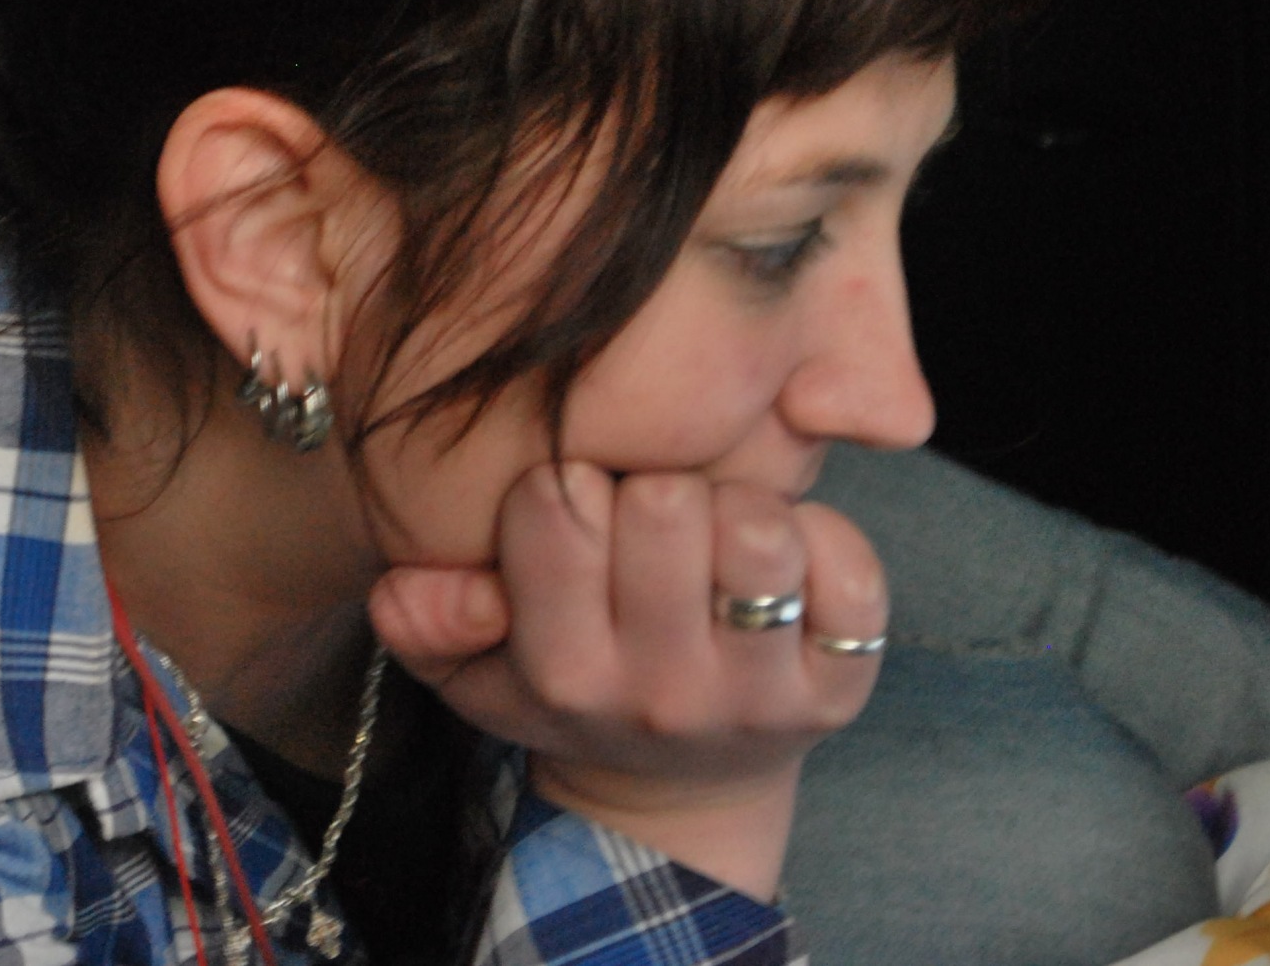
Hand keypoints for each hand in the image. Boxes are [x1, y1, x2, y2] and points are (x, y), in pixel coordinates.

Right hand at [367, 461, 888, 895]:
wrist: (680, 788)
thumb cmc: (569, 689)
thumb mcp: (471, 668)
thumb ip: (420, 617)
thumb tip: (425, 581)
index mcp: (562, 673)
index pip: (553, 506)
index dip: (566, 480)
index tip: (578, 509)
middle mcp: (661, 693)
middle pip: (662, 503)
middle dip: (655, 485)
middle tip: (651, 518)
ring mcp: (758, 695)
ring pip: (759, 529)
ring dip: (739, 505)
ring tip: (717, 533)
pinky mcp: (842, 689)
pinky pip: (849, 565)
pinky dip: (822, 537)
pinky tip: (787, 561)